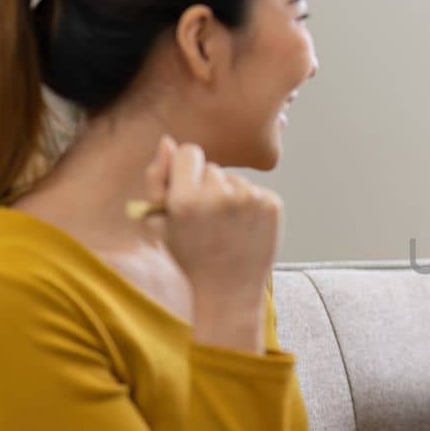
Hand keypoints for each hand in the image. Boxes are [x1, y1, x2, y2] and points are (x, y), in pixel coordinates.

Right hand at [143, 134, 281, 349]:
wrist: (229, 290)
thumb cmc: (190, 255)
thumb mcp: (160, 223)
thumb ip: (157, 179)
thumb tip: (166, 140)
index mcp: (185, 200)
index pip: (188, 152)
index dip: (186, 170)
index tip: (188, 190)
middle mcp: (219, 196)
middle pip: (212, 169)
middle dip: (207, 188)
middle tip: (208, 221)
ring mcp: (249, 199)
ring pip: (235, 180)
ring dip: (230, 198)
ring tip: (227, 229)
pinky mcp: (272, 205)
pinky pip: (257, 191)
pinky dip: (252, 207)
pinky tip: (245, 230)